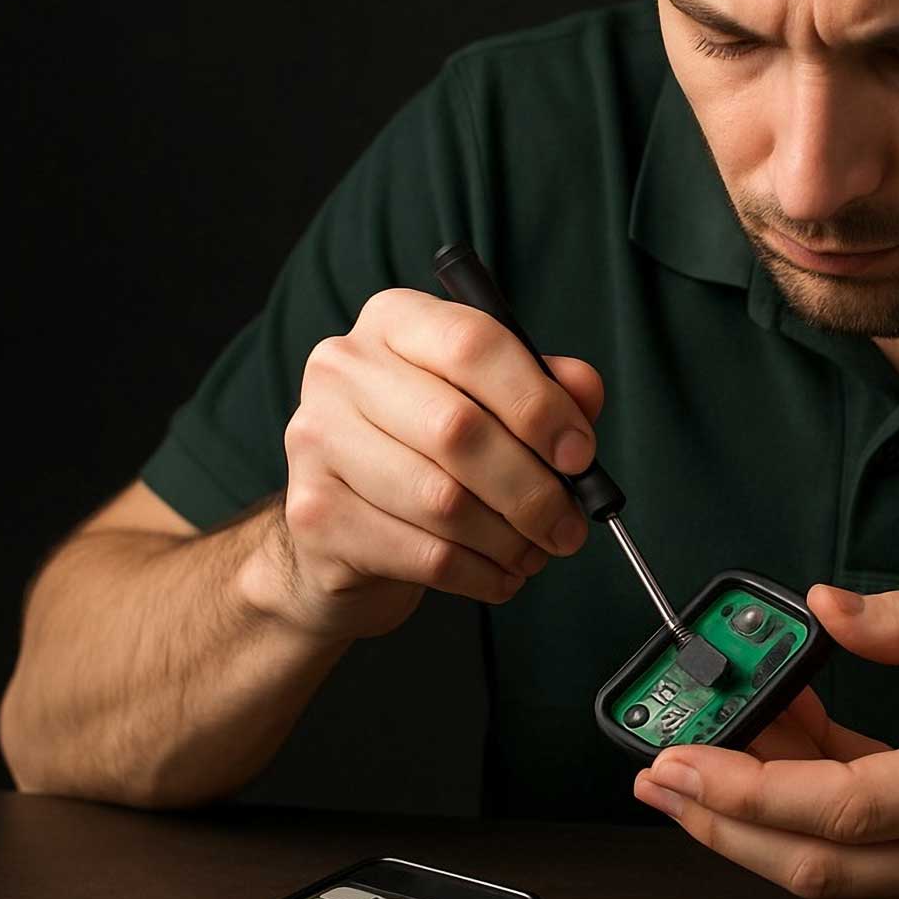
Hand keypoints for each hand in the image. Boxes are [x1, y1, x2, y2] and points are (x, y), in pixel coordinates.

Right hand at [265, 287, 603, 638]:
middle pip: (458, 429)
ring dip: (509, 539)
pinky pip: (422, 553)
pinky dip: (479, 574)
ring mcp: (317, 439)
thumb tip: (584, 393)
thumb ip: (542, 389)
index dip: (539, 404)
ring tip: (536, 553)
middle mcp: (343, 369)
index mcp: (394, 322)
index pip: (473, 344)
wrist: (340, 532)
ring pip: (441, 500)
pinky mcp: (314, 514)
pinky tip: (501, 576)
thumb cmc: (428, 453)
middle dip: (532, 488)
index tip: (580, 455)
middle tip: (569, 526)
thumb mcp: (490, 406)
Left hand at [632, 583, 898, 898]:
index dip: (752, 789)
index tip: (683, 757)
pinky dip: (795, 817)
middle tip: (655, 774)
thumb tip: (821, 608)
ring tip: (694, 761)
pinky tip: (768, 757)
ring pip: (824, 877)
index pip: (847, 809)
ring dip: (747, 823)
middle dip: (720, 822)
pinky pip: (849, 861)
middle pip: (815, 866)